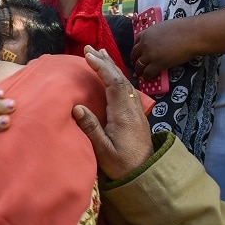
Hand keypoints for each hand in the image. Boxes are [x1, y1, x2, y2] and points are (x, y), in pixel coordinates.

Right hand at [72, 46, 153, 178]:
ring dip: (111, 67)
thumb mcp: (104, 151)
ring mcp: (135, 111)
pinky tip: (111, 76)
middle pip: (120, 78)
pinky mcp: (135, 116)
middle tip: (89, 48)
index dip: (102, 68)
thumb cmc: (123, 166)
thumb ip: (91, 129)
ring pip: (124, 82)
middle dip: (105, 62)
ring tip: (100, 54)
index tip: (88, 56)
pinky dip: (116, 77)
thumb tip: (77, 107)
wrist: (146, 176)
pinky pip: (125, 89)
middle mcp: (131, 108)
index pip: (114, 84)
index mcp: (123, 114)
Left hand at [131, 17, 194, 79]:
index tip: (137, 54)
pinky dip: (146, 77)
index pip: (135, 43)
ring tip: (139, 74)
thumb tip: (158, 39)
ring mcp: (150, 55)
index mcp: (146, 33)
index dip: (136, 50)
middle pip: (135, 55)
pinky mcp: (157, 64)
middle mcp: (144, 44)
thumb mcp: (163, 27)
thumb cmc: (183, 28)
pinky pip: (148, 73)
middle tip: (136, 65)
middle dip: (135, 61)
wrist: (192, 34)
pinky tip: (147, 78)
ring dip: (139, 71)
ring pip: (139, 66)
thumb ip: (156, 35)